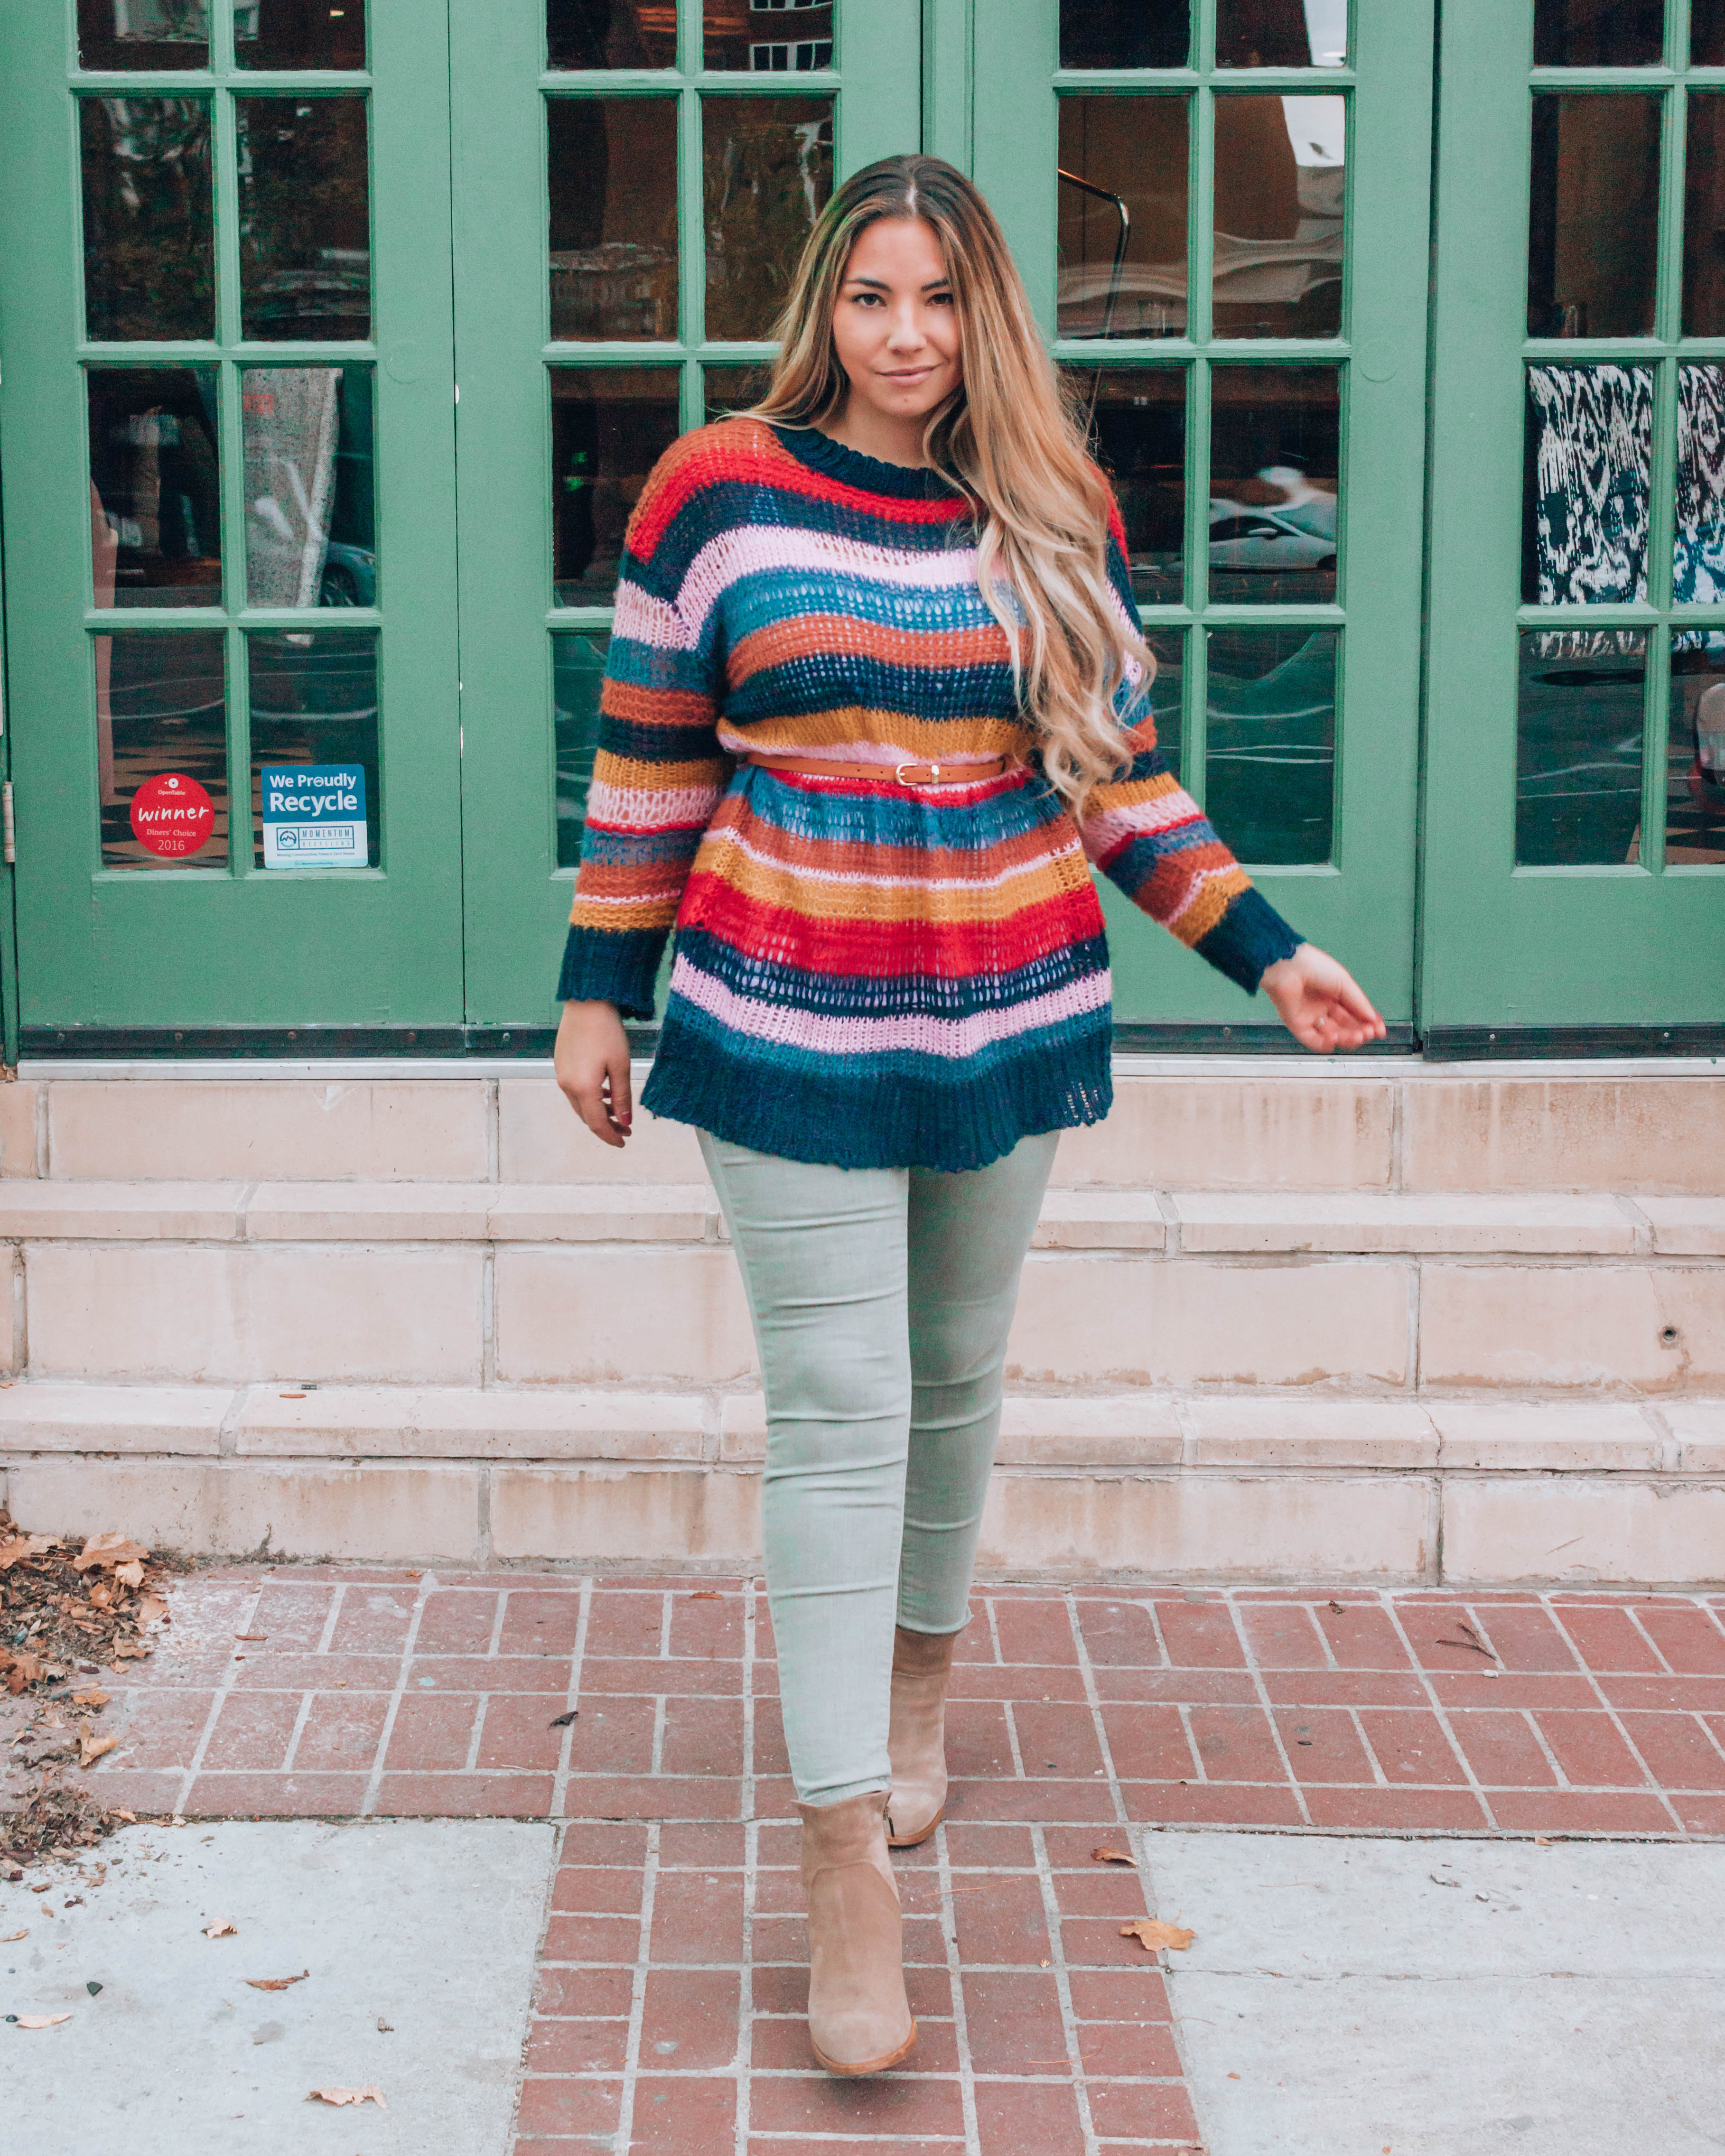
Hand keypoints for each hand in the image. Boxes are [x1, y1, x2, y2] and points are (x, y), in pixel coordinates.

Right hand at [555, 999, 633, 1145]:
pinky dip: (590, 1098)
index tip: (624, 1141)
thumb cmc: (607, 1031)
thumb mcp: (621, 1066)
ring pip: (580, 1104)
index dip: (611, 1136)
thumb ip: (622, 1097)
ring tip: (618, 1112)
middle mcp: (567, 1085)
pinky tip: (604, 1093)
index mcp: (583, 1088)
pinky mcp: (561, 1064)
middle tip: (626, 1129)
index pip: (597, 1123)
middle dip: (606, 1126)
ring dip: (598, 1112)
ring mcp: (561, 1075)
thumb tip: (625, 1120)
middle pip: (586, 1116)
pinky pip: (574, 1090)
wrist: (587, 1003)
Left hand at [1259, 944, 1385, 1053]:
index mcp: (1335, 994)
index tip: (1379, 1030)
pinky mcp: (1297, 1025)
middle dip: (1359, 1032)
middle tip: (1368, 1033)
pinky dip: (1325, 1043)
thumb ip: (1359, 1003)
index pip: (1355, 1014)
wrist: (1288, 966)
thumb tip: (1374, 1020)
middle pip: (1346, 1027)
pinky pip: (1313, 1040)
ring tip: (1354, 1036)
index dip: (1368, 1023)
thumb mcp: (1344, 983)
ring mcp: (1310, 1017)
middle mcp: (1323, 1007)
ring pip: (1332, 1035)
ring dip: (1346, 1038)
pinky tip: (1335, 1039)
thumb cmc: (1314, 966)